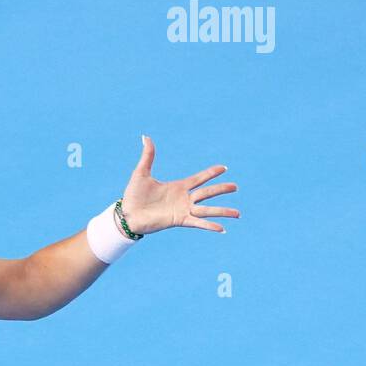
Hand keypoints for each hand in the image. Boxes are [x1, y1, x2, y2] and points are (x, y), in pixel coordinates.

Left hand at [118, 135, 239, 235]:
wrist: (127, 215)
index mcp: (178, 187)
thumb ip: (148, 155)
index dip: (211, 173)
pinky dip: (209, 225)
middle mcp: (183, 199)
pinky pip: (197, 222)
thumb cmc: (133, 196)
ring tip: (238, 213)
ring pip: (207, 209)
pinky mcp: (179, 220)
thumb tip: (145, 136)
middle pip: (208, 192)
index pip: (199, 178)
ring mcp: (182, 210)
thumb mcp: (141, 172)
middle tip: (236, 187)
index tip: (224, 168)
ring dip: (222, 211)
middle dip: (222, 189)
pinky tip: (222, 228)